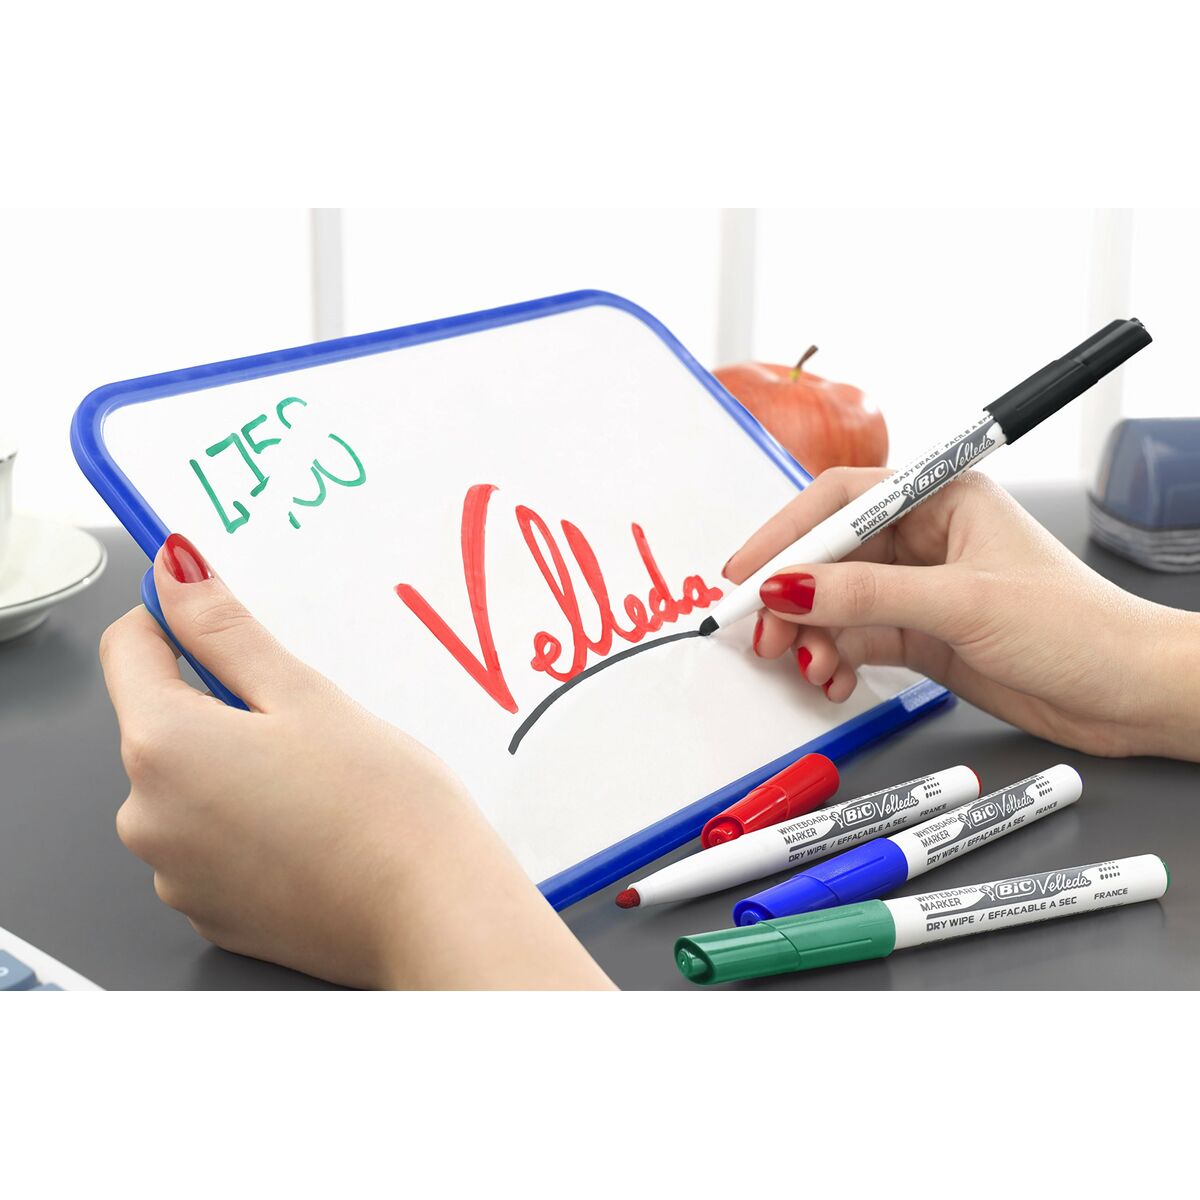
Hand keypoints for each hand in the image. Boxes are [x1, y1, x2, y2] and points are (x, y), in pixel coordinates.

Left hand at [99, 533, 611, 988]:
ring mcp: (176, 874)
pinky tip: (314, 827)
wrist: (432, 912)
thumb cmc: (384, 805)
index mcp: (163, 747)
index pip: (129, 647)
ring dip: (236, 767)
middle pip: (162, 722)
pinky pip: (212, 841)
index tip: (225, 622)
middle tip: (304, 719)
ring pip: (190, 784)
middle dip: (221, 705)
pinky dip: (249, 824)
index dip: (177, 621)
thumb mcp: (306, 694)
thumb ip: (226, 632)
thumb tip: (177, 577)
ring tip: (319, 781)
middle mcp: (148, 817)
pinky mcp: (210, 911)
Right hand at [726, 468, 1199, 760]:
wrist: (1131, 695)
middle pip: (832, 555)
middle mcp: (927, 538)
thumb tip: (788, 588)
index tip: (747, 573)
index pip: (842, 501)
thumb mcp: (962, 604)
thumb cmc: (1079, 627)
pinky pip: (858, 639)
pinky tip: (833, 678)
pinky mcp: (924, 635)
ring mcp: (923, 589)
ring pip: (839, 604)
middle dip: (794, 596)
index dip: (788, 534)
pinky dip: (836, 659)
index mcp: (943, 498)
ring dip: (813, 636)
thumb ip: (866, 596)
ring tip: (806, 664)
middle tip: (764, 633)